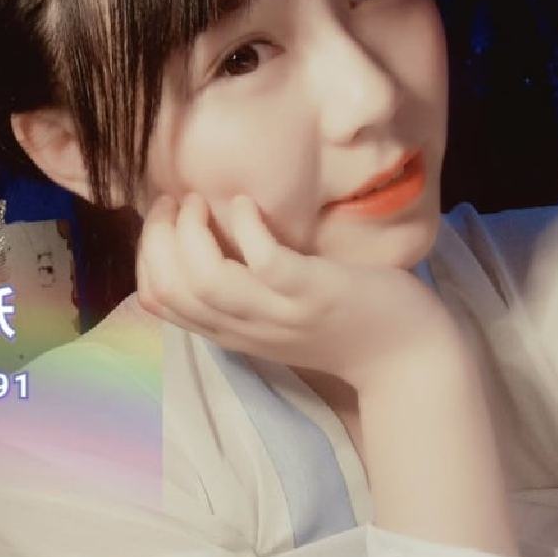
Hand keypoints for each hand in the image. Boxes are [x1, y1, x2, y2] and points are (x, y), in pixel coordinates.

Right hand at [135, 192, 461, 389]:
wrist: (411, 356)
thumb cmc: (346, 323)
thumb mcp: (278, 312)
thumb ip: (244, 288)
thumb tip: (208, 236)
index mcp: (232, 330)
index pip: (158, 301)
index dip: (146, 255)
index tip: (163, 219)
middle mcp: (248, 326)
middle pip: (171, 288)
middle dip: (158, 237)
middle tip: (176, 202)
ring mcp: (280, 312)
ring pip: (206, 280)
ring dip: (192, 232)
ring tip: (201, 201)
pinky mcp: (314, 294)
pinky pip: (265, 262)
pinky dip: (245, 227)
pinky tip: (247, 204)